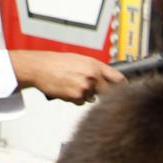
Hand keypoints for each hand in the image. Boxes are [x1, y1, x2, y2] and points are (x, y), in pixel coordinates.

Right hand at [9, 50, 123, 104]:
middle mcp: (92, 75)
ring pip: (93, 98)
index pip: (119, 78)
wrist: (36, 67)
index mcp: (94, 65)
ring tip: (71, 84)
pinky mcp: (76, 96)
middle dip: (102, 93)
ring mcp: (85, 86)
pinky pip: (81, 102)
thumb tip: (108, 78)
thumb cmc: (54, 62)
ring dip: (85, 94)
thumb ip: (94, 69)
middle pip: (109, 92)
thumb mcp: (78, 60)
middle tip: (91, 89)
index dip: (124, 86)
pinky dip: (75, 98)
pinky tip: (66, 89)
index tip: (126, 91)